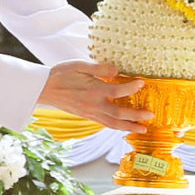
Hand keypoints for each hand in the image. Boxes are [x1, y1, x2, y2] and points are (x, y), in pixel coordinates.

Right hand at [38, 60, 152, 133]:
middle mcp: (93, 105)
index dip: (131, 88)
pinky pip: (105, 124)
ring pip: (112, 124)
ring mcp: (90, 113)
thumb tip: (117, 70)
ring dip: (129, 127)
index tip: (142, 82)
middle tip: (150, 115)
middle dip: (136, 116)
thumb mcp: (79, 65)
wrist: (44, 88)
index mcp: (93, 91)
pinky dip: (116, 126)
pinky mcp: (87, 116)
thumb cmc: (61, 74)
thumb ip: (99, 68)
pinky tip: (124, 126)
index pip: (117, 91)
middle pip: (119, 114)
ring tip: (142, 129)